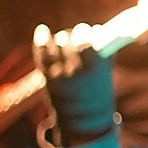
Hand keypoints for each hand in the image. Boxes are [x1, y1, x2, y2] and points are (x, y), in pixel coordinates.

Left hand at [33, 27, 116, 142]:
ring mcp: (59, 74)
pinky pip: (41, 55)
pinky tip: (42, 30)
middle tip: (77, 35)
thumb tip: (96, 30)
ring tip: (63, 40)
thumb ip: (103, 51)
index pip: (85, 41)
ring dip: (59, 39)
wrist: (84, 118)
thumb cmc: (98, 90)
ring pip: (55, 45)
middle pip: (68, 40)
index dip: (86, 32)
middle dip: (72, 35)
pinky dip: (41, 41)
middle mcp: (75, 69)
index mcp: (94, 67)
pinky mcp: (48, 78)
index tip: (88, 29)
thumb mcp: (106, 71)